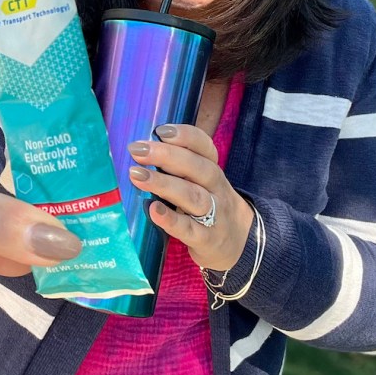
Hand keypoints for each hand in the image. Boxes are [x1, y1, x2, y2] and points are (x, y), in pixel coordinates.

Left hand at [126, 124, 253, 271]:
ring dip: (163, 184)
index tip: (159, 130)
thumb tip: (140, 148)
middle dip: (166, 156)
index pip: (204, 147)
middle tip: (137, 150)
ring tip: (136, 175)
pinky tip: (153, 210)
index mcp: (212, 169)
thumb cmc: (208, 205)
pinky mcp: (206, 240)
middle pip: (197, 167)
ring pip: (193, 196)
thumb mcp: (201, 182)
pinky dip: (171, 220)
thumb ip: (178, 166)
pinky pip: (189, 229)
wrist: (239, 244)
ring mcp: (214, 215)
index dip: (184, 136)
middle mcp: (216, 188)